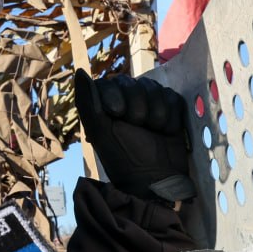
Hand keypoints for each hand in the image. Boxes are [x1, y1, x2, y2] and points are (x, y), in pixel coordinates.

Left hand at [73, 69, 194, 202]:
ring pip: (156, 89)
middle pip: (137, 83)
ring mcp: (150, 103)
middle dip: (139, 107)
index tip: (118, 114)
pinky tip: (166, 131)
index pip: (112, 81)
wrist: (156, 180)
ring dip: (156, 113)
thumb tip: (79, 71)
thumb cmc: (123, 158)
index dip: (117, 95)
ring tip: (153, 131)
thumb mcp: (100, 131)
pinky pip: (173, 98)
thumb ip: (87, 102)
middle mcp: (127, 100)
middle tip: (139, 128)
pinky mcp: (171, 110)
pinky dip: (171, 116)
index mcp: (106, 103)